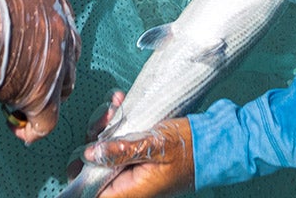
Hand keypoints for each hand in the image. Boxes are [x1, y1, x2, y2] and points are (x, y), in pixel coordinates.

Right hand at [0, 0, 79, 143]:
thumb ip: (6, 7)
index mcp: (50, 2)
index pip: (59, 27)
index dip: (46, 46)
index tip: (32, 55)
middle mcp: (61, 31)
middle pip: (67, 60)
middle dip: (51, 73)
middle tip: (26, 80)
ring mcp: (57, 65)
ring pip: (61, 90)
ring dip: (43, 98)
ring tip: (17, 103)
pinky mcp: (44, 96)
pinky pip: (45, 122)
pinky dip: (31, 129)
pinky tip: (16, 128)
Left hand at [73, 101, 194, 197]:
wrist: (215, 142)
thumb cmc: (188, 147)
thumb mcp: (153, 146)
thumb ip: (120, 152)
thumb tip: (90, 155)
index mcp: (132, 191)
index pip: (93, 193)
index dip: (81, 175)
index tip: (80, 152)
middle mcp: (131, 185)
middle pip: (97, 169)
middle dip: (96, 141)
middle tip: (106, 117)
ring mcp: (136, 172)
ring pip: (108, 154)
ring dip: (108, 129)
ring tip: (116, 107)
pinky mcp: (142, 159)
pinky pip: (122, 146)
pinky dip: (120, 128)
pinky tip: (123, 107)